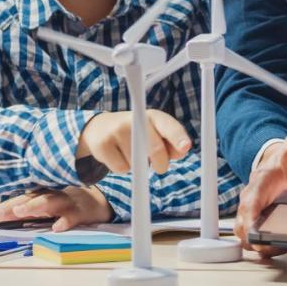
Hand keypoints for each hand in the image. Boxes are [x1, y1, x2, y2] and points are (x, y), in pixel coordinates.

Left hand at [0, 186, 112, 231]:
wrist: (99, 201)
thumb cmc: (69, 204)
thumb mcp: (48, 206)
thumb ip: (30, 212)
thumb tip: (7, 219)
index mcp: (42, 196)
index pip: (20, 200)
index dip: (4, 208)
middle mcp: (51, 196)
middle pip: (29, 199)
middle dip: (12, 206)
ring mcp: (65, 202)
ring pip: (49, 202)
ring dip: (33, 206)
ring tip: (20, 212)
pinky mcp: (80, 211)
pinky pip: (72, 216)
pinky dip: (65, 221)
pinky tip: (58, 227)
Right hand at [77, 110, 192, 174]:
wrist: (101, 128)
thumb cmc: (136, 134)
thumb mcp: (155, 134)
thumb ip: (171, 144)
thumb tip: (181, 151)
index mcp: (153, 116)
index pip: (168, 125)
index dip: (177, 136)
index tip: (185, 147)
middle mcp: (135, 119)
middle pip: (155, 149)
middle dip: (161, 164)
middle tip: (159, 167)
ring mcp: (117, 130)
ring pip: (137, 163)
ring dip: (137, 166)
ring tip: (129, 152)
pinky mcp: (103, 144)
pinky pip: (121, 168)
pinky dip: (122, 168)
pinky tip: (117, 156)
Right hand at [234, 133, 286, 256]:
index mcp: (262, 179)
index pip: (249, 203)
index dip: (250, 222)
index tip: (256, 235)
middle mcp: (254, 196)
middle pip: (241, 224)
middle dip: (253, 240)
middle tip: (276, 246)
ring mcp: (256, 208)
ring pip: (245, 234)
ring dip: (258, 246)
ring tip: (281, 247)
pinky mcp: (263, 218)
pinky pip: (255, 236)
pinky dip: (264, 245)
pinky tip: (281, 246)